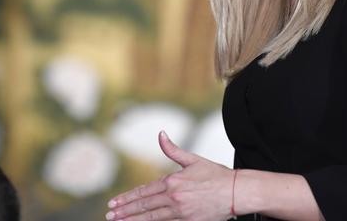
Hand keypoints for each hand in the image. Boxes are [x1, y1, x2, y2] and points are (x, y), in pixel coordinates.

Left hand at [105, 131, 234, 220]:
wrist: (236, 191)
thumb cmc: (215, 175)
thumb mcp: (192, 160)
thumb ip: (173, 149)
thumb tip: (160, 134)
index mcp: (172, 181)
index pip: (144, 191)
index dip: (127, 198)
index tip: (114, 203)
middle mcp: (174, 197)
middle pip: (144, 206)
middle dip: (125, 211)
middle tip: (110, 215)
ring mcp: (181, 212)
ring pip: (152, 218)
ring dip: (134, 220)